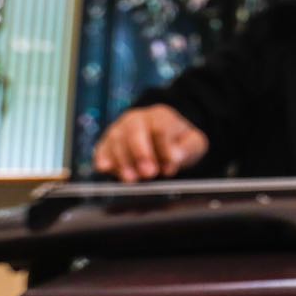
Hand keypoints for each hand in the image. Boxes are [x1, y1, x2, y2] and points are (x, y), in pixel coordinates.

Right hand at [93, 105, 209, 182]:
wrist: (163, 139)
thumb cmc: (178, 143)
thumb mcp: (193, 143)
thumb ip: (187, 149)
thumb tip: (174, 157)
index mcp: (160, 116)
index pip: (160, 128)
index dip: (164, 148)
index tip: (170, 167)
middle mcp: (137, 119)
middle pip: (135, 131)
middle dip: (141, 153)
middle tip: (148, 173)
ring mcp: (119, 129)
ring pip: (116, 140)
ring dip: (122, 161)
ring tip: (131, 179)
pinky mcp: (107, 143)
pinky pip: (102, 148)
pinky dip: (102, 158)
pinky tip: (105, 168)